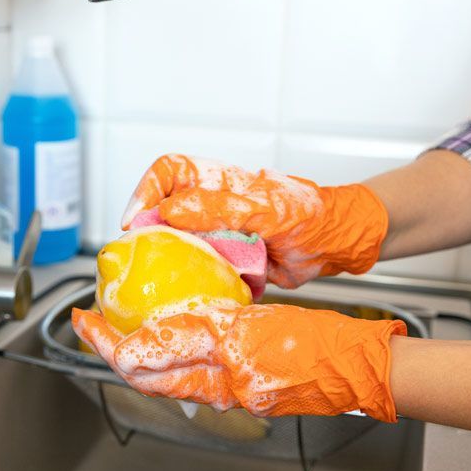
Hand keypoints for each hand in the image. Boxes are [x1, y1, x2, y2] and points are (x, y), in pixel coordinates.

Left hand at [72, 303, 405, 421]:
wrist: (358, 366)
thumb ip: (191, 338)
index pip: (140, 367)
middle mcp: (214, 389)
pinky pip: (198, 363)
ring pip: (171, 370)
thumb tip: (136, 347)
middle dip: (114, 345)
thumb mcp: (244, 334)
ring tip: (122, 318)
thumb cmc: (314, 350)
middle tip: (93, 317)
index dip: (105, 344)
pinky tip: (174, 323)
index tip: (84, 320)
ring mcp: (230, 385)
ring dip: (141, 346)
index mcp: (211, 381)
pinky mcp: (244, 377)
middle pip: (148, 373)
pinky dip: (176, 344)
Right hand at [122, 154, 388, 287]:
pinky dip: (191, 285)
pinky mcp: (223, 263)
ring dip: (166, 264)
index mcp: (214, 182)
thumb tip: (171, 210)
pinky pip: (196, 274)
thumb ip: (219, 208)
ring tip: (157, 283)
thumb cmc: (308, 214)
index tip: (135, 222)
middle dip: (146, 235)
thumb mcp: (264, 208)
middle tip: (138, 259)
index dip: (144, 192)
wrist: (334, 245)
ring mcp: (214, 236)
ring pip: (175, 247)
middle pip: (161, 213)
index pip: (166, 173)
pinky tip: (188, 298)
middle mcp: (208, 207)